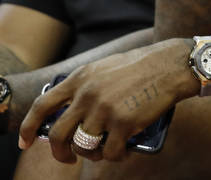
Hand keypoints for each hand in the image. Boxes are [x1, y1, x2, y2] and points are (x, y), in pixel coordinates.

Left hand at [18, 39, 196, 162]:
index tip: (25, 142)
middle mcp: (88, 94)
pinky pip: (110, 152)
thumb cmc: (143, 66)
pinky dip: (115, 157)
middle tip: (68, 158)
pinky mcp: (124, 122)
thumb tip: (71, 112)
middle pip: (58, 134)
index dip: (29, 127)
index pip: (42, 106)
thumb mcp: (105, 67)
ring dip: (92, 155)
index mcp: (81, 78)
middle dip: (60, 152)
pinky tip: (123, 152)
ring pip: (84, 146)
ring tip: (104, 152)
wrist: (172, 65)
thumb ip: (85, 86)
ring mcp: (104, 109)